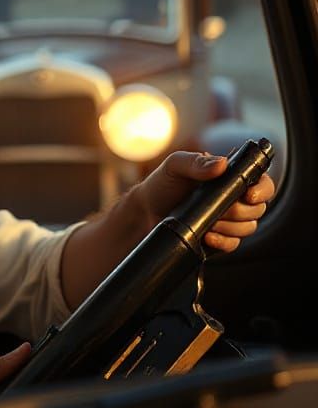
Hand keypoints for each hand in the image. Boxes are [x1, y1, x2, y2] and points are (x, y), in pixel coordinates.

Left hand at [135, 150, 274, 252]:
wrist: (144, 213)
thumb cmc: (161, 185)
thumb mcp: (174, 166)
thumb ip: (195, 162)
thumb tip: (221, 164)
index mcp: (229, 178)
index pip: (262, 183)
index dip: (262, 189)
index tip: (249, 195)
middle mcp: (233, 199)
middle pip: (259, 208)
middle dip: (241, 211)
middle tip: (220, 209)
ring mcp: (228, 220)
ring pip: (249, 227)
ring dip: (231, 226)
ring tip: (209, 222)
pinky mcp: (220, 238)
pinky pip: (234, 244)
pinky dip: (223, 241)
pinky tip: (207, 236)